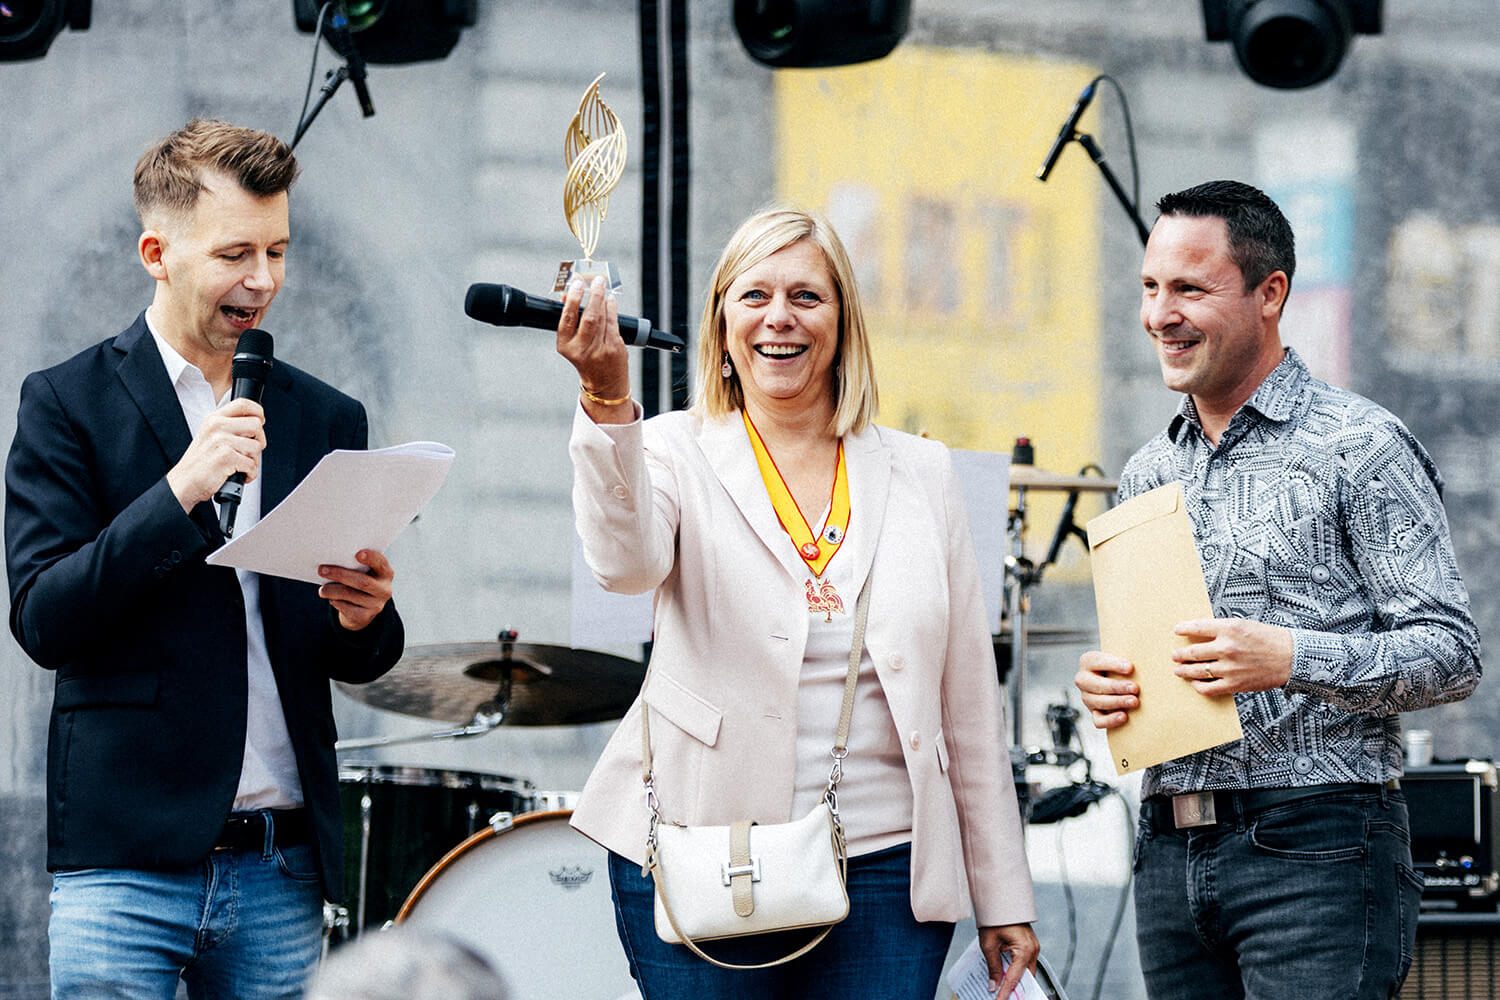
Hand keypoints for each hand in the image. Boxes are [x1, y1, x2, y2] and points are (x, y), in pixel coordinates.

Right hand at [166, 397, 265, 512]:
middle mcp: (216, 426)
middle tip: (250, 452)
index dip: (258, 412)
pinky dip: (250, 474)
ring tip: (241, 465)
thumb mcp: (210, 436)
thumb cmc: (200, 462)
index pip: (243, 404)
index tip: (261, 421)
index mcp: (214, 419)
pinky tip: (239, 475)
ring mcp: (221, 441)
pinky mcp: (226, 457)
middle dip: (260, 440)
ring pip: (257, 446)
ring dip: (254, 460)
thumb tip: (256, 423)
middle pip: (256, 424)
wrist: (184, 482)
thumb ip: (230, 426)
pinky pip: (252, 464)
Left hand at [318, 549, 393, 630]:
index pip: (381, 564)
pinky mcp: (366, 616)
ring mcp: (377, 605)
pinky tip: (331, 598)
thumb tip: (332, 561)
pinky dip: (336, 602)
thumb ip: (354, 565)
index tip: (357, 554)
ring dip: (332, 590)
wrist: (361, 608)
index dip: (371, 558)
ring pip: (350, 595)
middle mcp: (385, 589)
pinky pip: (347, 608)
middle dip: (340, 574)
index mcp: (386, 573)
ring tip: (322, 589)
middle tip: (322, 570)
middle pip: (362, 582)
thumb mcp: (362, 572)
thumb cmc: (358, 580)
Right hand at [555, 274, 631, 421]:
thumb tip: (569, 294)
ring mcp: (600, 349)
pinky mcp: (614, 347)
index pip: (568, 318)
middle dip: (593, 295)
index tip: (577, 284)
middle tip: (595, 280)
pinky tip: (610, 300)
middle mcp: (582, 349)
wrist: (604, 384)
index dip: (573, 299)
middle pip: (589, 316)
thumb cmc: (586, 359)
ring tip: (601, 286)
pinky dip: (612, 308)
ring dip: (603, 299)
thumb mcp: (572, 343)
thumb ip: (571, 321)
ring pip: (603, 317)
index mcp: (566, 346)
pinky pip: (613, 322)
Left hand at [978, 923, 1038, 998]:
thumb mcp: (989, 944)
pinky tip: (1006, 977)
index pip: (1015, 978)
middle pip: (1025, 978)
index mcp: (1024, 950)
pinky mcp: (1030, 946)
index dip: (1006, 992)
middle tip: (1003, 998)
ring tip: (1003, 991)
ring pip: (1027, 972)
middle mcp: (1033, 950)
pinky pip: (1025, 964)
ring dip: (1016, 981)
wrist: (1000, 900)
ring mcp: (1033, 948)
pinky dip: (1017, 972)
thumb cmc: (994, 919)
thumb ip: (993, 967)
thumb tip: (993, 985)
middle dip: (1014, 990)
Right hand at [1075, 650, 1138, 728]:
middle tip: (1135, 688)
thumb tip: (1135, 666)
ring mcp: (1087, 697)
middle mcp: (1083, 679)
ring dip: (1117, 702)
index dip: (1113, 665)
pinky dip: (1111, 720)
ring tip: (1134, 701)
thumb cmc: (1120, 666)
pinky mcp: (1094, 713)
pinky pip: (1099, 720)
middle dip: (1116, 687)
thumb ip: (1125, 659)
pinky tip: (1124, 716)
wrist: (1116, 679)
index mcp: (1088, 661)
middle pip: (1096, 684)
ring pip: (1098, 702)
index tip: (1130, 668)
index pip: (1097, 661)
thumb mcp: (1119, 658)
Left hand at [1172, 617, 1292, 693]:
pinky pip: (1209, 688)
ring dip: (1184, 670)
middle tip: (1174, 655)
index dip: (1183, 628)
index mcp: (1229, 629)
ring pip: (1197, 671)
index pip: (1196, 627)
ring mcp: (1229, 668)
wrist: (1291, 657)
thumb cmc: (1269, 639)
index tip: (1176, 630)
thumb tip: (1200, 632)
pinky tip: (1195, 683)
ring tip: (1178, 669)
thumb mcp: (1244, 624)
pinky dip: (1198, 686)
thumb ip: (1222, 628)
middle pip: (1192, 652)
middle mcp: (1226, 648)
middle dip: (1180, 654)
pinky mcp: (1234, 684)